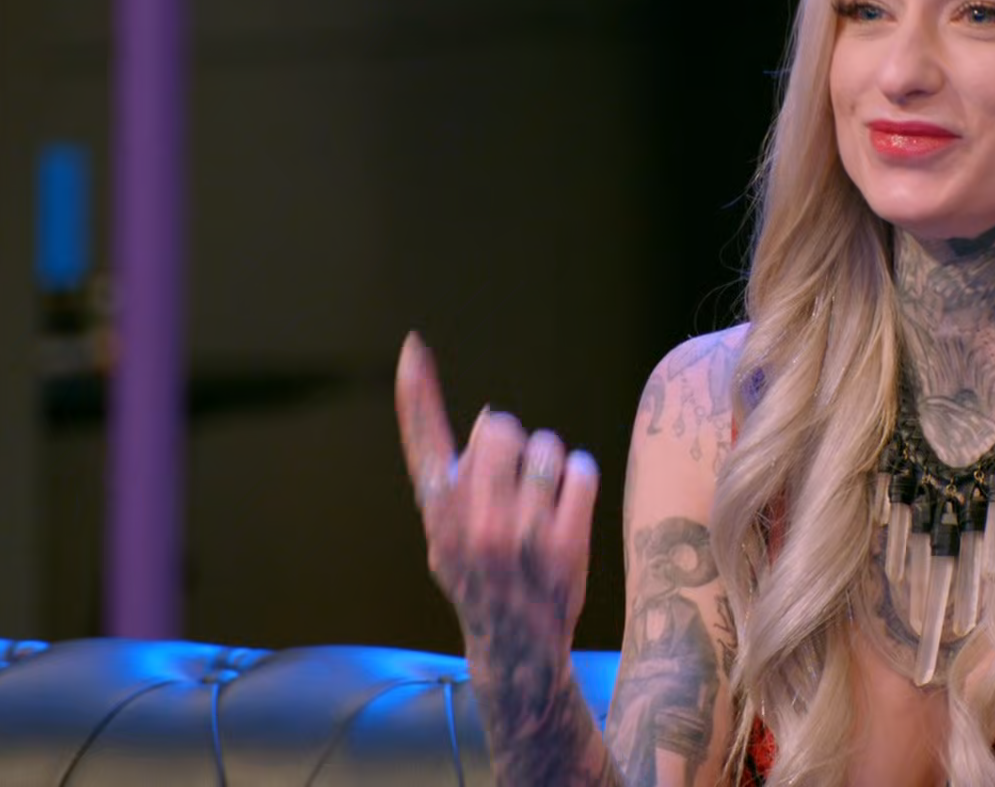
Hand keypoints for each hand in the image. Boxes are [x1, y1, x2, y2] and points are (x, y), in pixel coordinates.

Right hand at [395, 332, 600, 655]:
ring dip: (550, 460)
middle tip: (516, 473)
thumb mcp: (448, 536)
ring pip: (547, 446)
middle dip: (513, 439)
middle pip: (501, 427)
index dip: (415, 392)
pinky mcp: (566, 544)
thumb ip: (459, 480)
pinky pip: (582, 469)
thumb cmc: (482, 576)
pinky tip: (569, 504)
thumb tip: (493, 417)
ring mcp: (520, 535)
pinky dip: (580, 478)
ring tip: (543, 494)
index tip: (412, 347)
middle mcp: (473, 523)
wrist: (517, 648)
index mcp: (438, 515)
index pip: (423, 442)